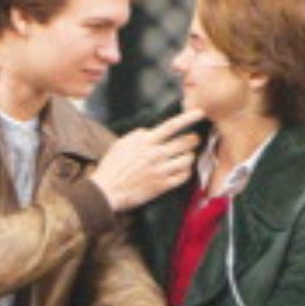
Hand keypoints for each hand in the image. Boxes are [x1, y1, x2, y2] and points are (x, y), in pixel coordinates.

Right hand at [89, 110, 204, 211]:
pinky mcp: (163, 185)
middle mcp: (155, 154)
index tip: (200, 113)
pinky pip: (184, 176)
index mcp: (144, 142)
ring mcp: (160, 170)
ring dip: (189, 156)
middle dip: (193, 139)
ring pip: (188, 159)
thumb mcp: (120, 145)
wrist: (106, 192)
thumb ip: (137, 136)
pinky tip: (181, 170)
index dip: (187, 118)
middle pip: (186, 142)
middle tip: (192, 140)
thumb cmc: (111, 168)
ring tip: (185, 156)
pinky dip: (186, 172)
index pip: (171, 126)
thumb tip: (149, 131)